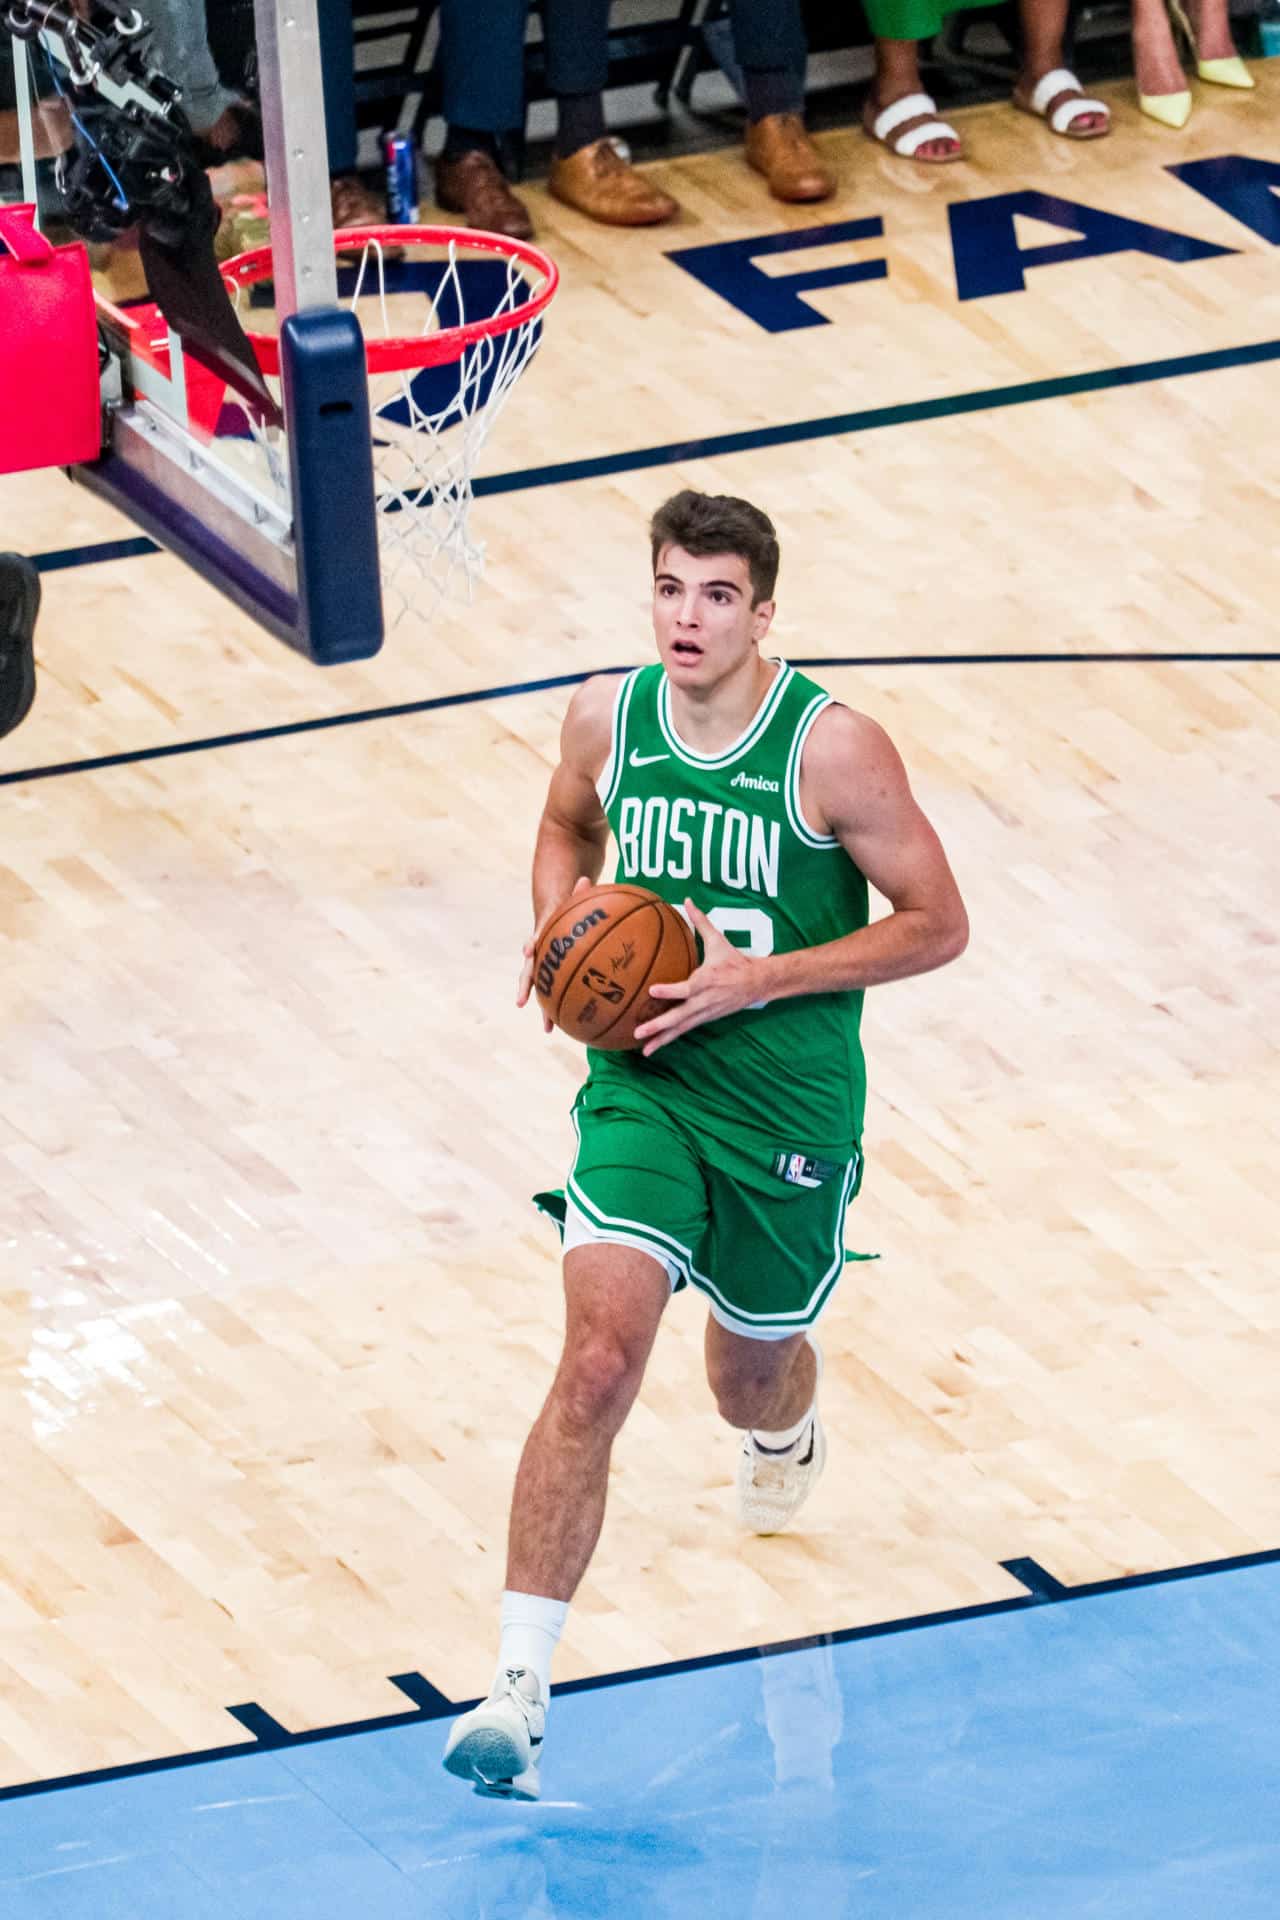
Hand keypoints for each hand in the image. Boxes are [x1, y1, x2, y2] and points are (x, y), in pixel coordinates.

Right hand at [517, 875, 595, 1032]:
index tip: (527, 950)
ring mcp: (543, 964)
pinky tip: (575, 1025)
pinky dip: (564, 1008)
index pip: (535, 936)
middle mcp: (538, 952)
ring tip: (548, 1029)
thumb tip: (587, 879)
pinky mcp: (552, 973)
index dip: (532, 942)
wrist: (553, 909)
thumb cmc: (567, 904)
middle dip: (526, 987)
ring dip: (544, 1008)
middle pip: (530, 971)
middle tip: (520, 1003)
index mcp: (543, 933)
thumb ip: (578, 892)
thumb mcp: (572, 895)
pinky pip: (558, 992)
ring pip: (542, 989)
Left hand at [633, 900, 763, 1055]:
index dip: (670, 990)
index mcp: (706, 981)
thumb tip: (687, 900)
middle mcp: (704, 1001)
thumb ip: (700, 922)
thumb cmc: (734, 960)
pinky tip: (653, 1046)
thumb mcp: (719, 940)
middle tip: (639, 1032)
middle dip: (659, 1025)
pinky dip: (669, 1039)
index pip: (686, 988)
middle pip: (679, 1016)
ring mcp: (705, 1013)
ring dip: (662, 1039)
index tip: (653, 991)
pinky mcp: (705, 1019)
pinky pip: (684, 1030)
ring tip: (644, 1050)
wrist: (757, 983)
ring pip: (681, 1029)